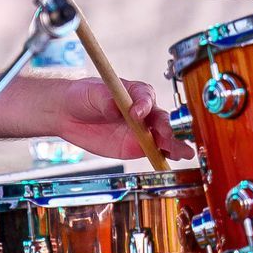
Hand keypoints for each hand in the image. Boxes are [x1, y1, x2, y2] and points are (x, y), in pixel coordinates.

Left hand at [53, 78, 192, 162]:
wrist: (69, 113)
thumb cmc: (83, 96)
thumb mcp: (91, 93)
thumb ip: (105, 100)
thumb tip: (115, 107)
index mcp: (135, 92)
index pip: (145, 96)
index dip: (143, 105)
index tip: (136, 113)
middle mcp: (143, 111)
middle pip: (160, 118)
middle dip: (165, 127)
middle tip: (166, 136)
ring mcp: (141, 130)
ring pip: (162, 136)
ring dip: (173, 144)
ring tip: (184, 152)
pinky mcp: (136, 146)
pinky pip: (153, 151)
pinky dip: (164, 156)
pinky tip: (174, 160)